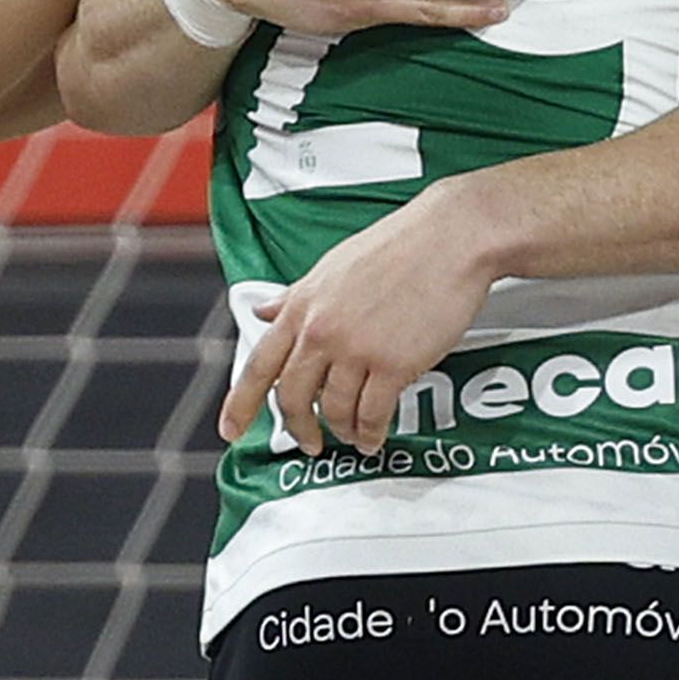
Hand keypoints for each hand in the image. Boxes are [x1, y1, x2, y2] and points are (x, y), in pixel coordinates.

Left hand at [219, 183, 497, 460]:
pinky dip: (370, 434)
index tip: (229, 430)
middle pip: (292, 398)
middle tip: (308, 442)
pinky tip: (373, 438)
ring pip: (333, 410)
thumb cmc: (398, 245)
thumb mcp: (331, 267)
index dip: (240, 405)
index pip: (259, 365)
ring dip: (342, 431)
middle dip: (298, 428)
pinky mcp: (393, 365)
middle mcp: (321, 331)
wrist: (449, 237)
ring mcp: (356, 349)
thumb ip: (295, 297)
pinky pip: (372, 414)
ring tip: (352, 435)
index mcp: (302, 306)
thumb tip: (265, 312)